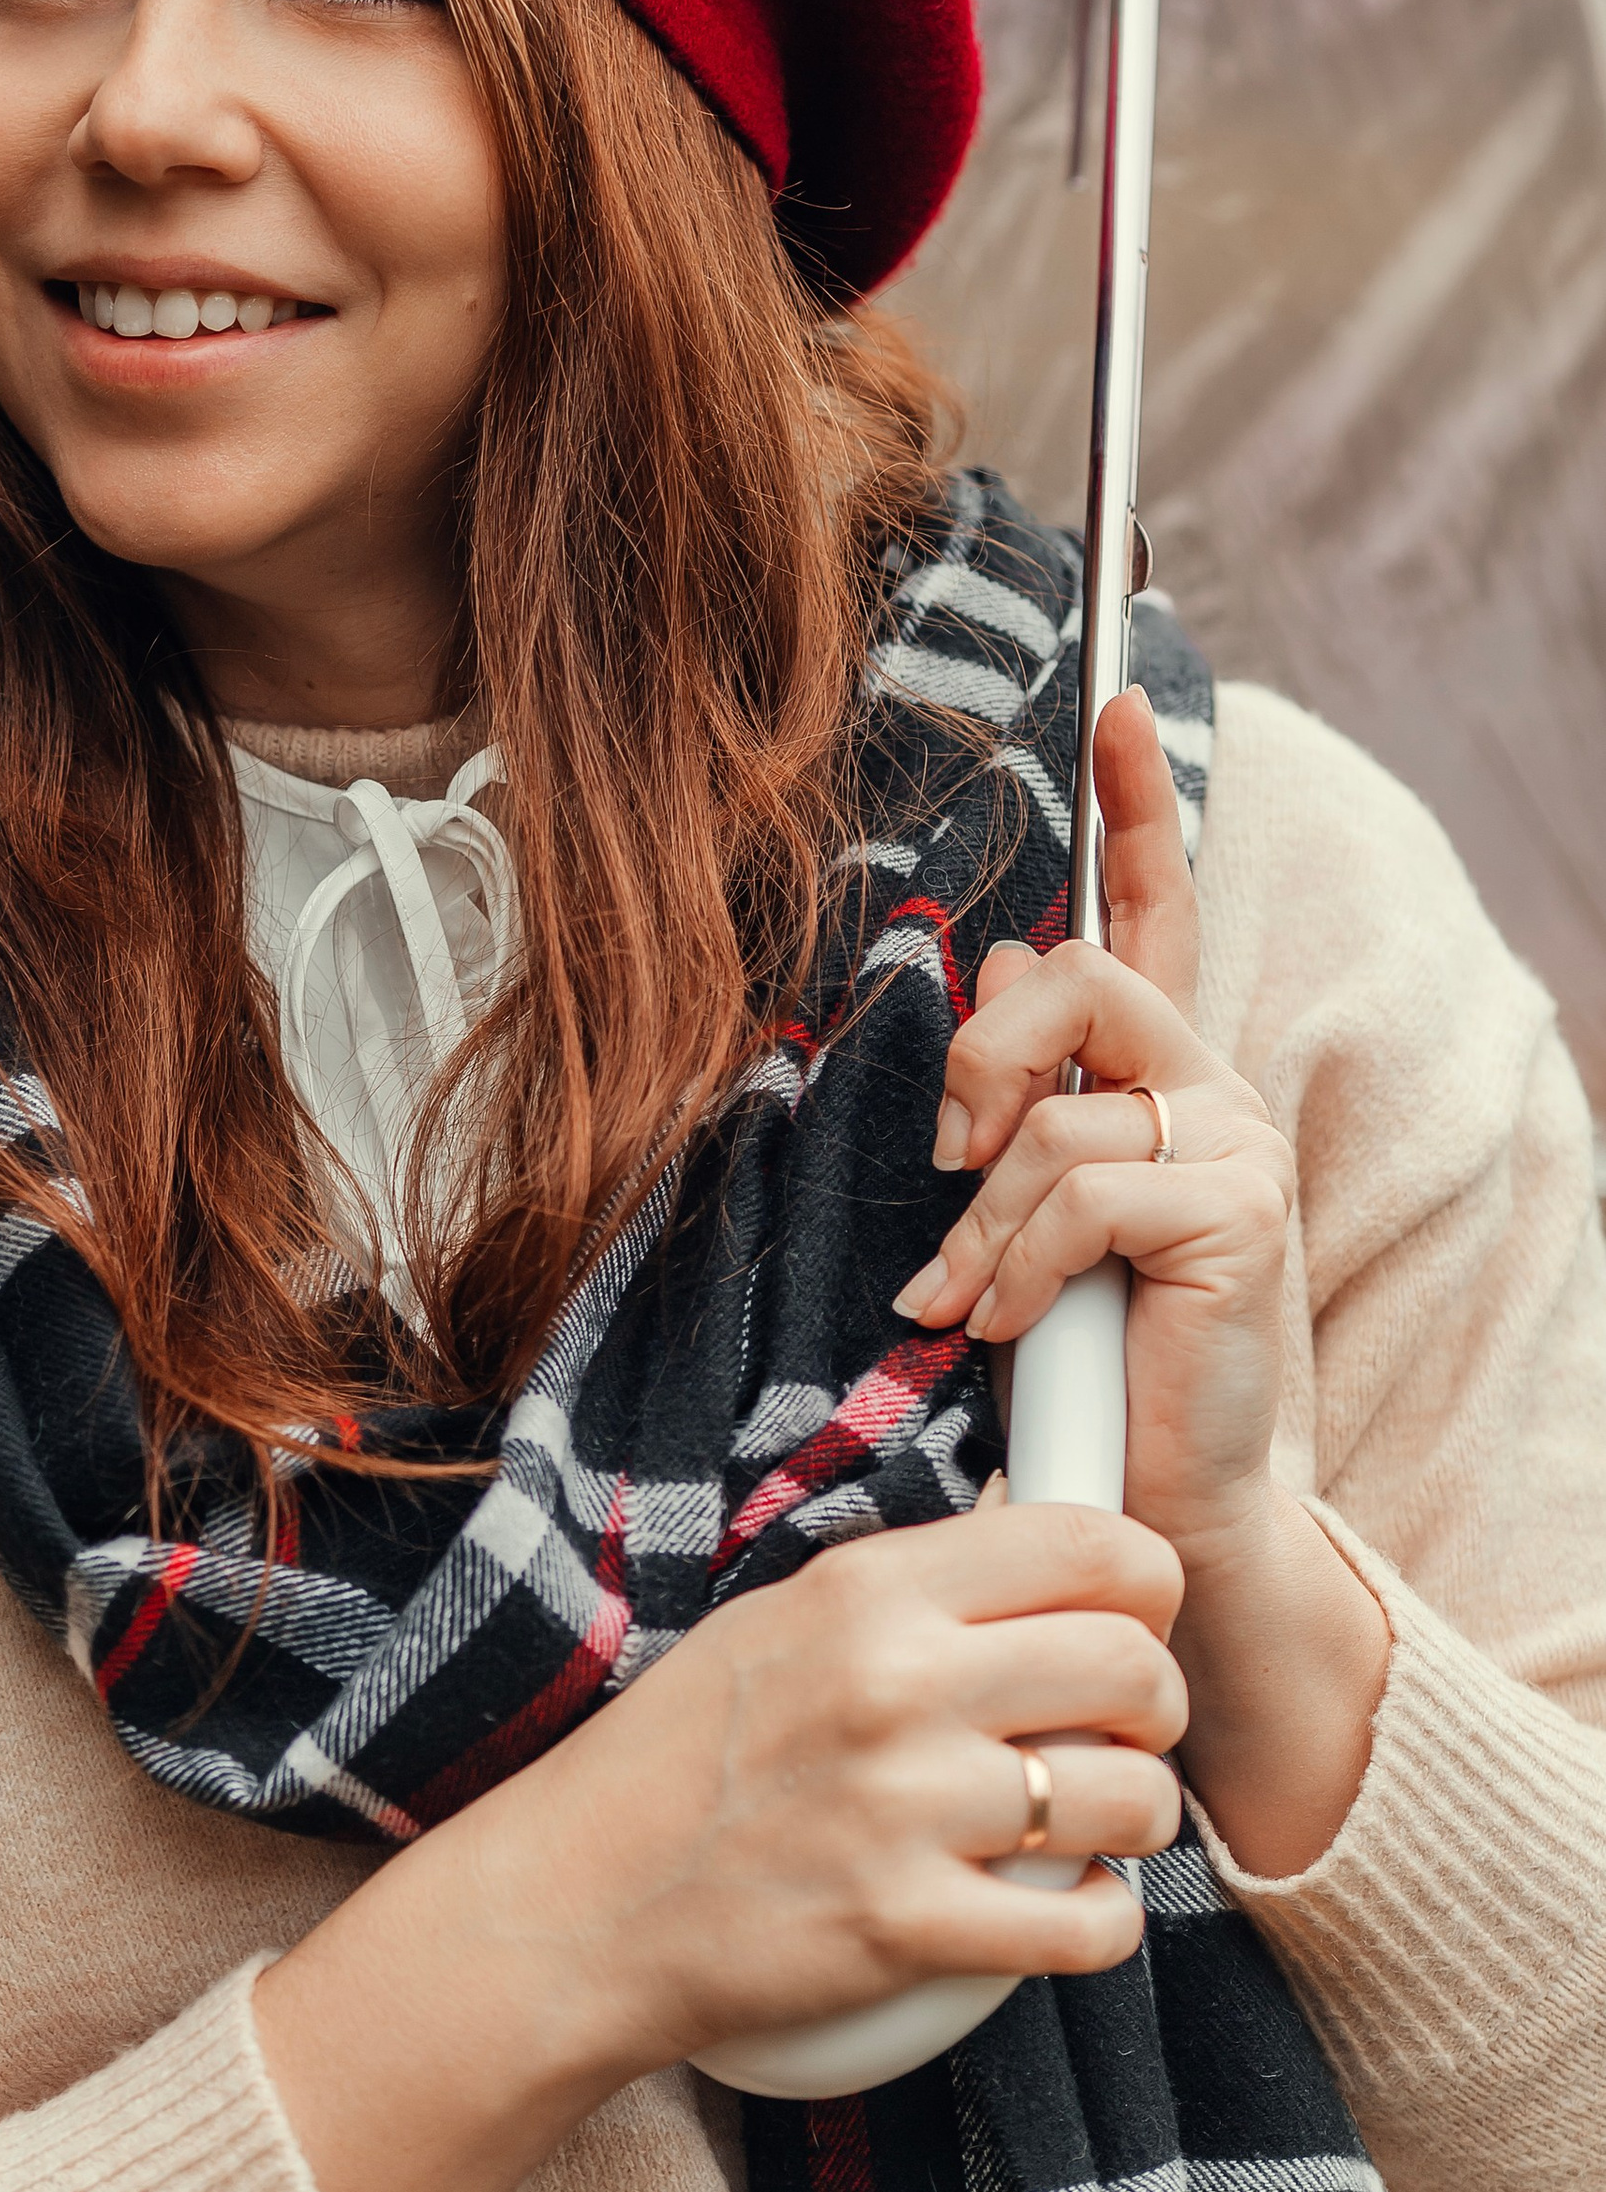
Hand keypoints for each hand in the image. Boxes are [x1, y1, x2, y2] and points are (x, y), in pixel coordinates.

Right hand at [253, 1503, 1184, 2191]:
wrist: (582, 1896)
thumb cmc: (683, 1751)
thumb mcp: (785, 1615)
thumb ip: (915, 1590)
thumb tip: (1050, 1569)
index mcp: (870, 1588)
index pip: (1090, 1545)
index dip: (1146, 1586)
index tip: (1136, 1620)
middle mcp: (896, 1682)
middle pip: (1135, 1667)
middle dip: (1156, 1707)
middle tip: (1121, 1733)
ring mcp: (905, 1808)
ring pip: (1133, 1798)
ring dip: (1138, 1817)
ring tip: (1093, 1824)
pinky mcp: (908, 1927)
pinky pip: (1089, 1928)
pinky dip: (1103, 1923)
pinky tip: (1067, 1906)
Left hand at [892, 685, 1296, 1573]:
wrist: (1151, 1493)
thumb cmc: (1075, 1356)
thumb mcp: (1027, 1214)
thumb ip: (1017, 1116)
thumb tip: (981, 1012)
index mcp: (1162, 1078)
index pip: (1159, 911)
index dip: (1138, 803)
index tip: (1116, 698)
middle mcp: (1215, 1090)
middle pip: (1077, 978)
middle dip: (982, 1059)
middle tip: (953, 1162)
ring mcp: (1237, 1147)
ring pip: (1057, 1113)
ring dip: (980, 1222)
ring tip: (966, 1300)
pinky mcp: (1235, 1214)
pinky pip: (1079, 1192)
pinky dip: (1012, 1266)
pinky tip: (998, 1324)